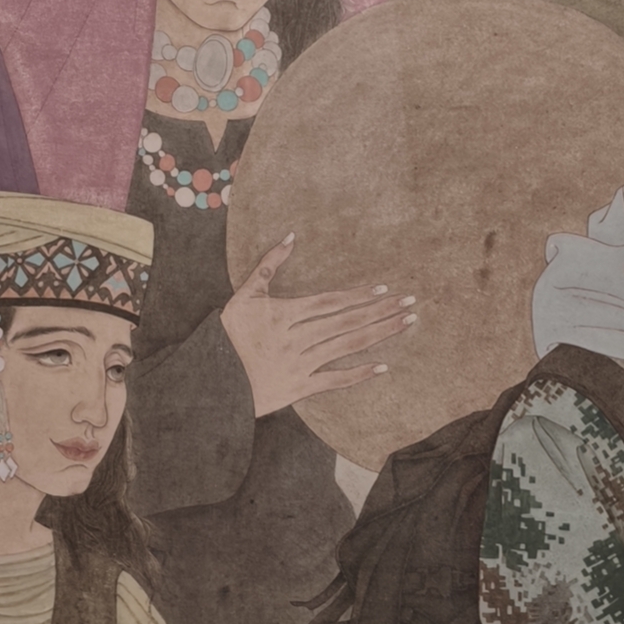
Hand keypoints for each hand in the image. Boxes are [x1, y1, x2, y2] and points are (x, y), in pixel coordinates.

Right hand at [222, 235, 416, 418]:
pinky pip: (333, 381)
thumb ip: (268, 265)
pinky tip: (382, 367)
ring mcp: (300, 365)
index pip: (329, 302)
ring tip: (405, 323)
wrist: (213, 377)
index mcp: (284, 315)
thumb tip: (289, 235)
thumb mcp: (244, 294)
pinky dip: (357, 375)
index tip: (383, 289)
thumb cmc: (229, 332)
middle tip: (410, 302)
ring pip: (346, 347)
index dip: (357, 295)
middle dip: (380, 311)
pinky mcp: (299, 388)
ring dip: (378, 335)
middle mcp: (296, 339)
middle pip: (346, 322)